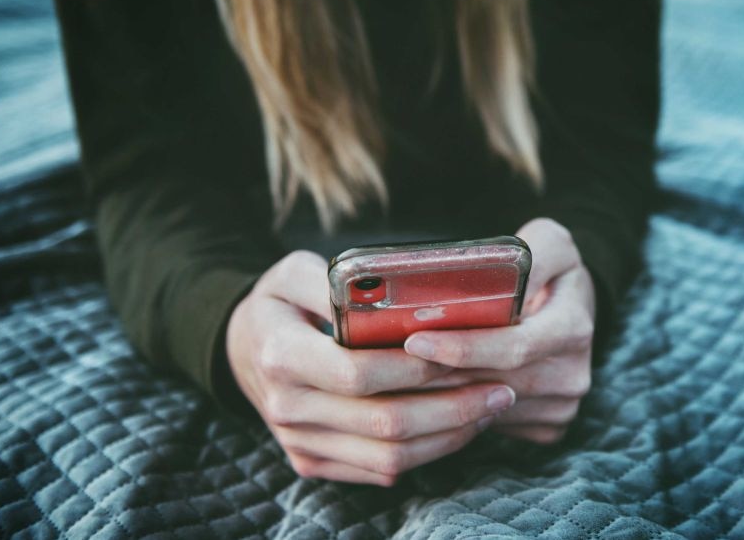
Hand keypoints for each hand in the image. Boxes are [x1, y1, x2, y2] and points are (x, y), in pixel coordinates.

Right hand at [226, 250, 516, 485]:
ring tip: (489, 408)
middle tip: (500, 389)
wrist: (243, 349)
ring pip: (388, 458)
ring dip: (448, 436)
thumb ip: (335, 278)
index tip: (466, 354)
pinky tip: (456, 426)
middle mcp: (287, 408)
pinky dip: (426, 453)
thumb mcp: (291, 272)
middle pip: (384, 423)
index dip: (417, 369)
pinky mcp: (312, 461)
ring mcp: (299, 442)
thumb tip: (390, 292)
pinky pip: (379, 471)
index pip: (360, 373)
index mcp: (282, 356)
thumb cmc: (278, 304)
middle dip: (451, 408)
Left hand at [405, 218, 594, 443]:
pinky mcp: (547, 426)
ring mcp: (561, 405)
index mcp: (573, 326)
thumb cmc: (553, 269)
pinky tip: (430, 390)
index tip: (416, 339)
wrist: (574, 307)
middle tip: (389, 363)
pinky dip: (460, 411)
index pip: (514, 347)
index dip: (463, 348)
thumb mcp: (550, 242)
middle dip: (437, 376)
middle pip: (493, 383)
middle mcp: (572, 374)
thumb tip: (494, 274)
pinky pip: (493, 424)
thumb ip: (528, 252)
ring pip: (487, 408)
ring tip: (397, 375)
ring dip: (441, 395)